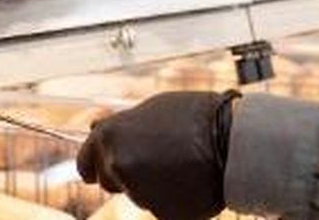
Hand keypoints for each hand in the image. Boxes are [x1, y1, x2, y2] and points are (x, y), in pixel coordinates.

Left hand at [77, 91, 239, 219]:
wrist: (233, 140)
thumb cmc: (195, 116)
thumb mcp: (152, 109)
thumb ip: (121, 126)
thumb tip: (96, 131)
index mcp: (110, 137)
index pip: (85, 162)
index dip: (96, 163)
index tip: (101, 166)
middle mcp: (118, 166)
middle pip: (110, 180)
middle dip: (126, 173)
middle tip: (156, 157)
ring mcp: (139, 193)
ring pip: (138, 194)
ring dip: (152, 184)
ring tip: (181, 163)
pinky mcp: (161, 213)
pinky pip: (161, 207)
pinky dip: (171, 198)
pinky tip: (189, 180)